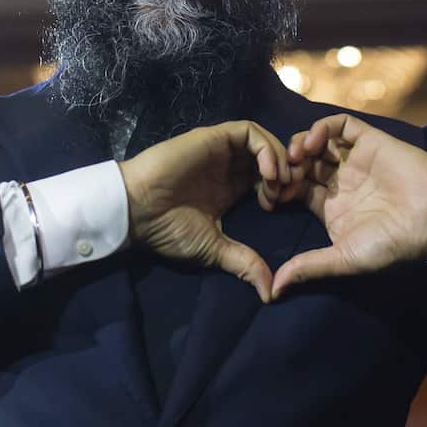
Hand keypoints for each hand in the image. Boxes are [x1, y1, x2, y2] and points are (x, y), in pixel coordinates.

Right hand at [119, 121, 289, 301]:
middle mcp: (230, 166)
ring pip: (265, 140)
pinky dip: (266, 148)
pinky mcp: (214, 137)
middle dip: (289, 170)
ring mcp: (222, 150)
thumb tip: (270, 294)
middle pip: (273, 155)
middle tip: (290, 192)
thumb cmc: (168, 229)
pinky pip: (249, 131)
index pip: (270, 177)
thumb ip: (244, 263)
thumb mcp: (214, 249)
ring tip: (279, 184)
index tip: (283, 206)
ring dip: (280, 158)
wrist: (137, 211)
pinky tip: (267, 173)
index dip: (284, 187)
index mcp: (232, 187)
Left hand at [270, 114, 426, 298]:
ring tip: (296, 156)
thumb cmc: (392, 244)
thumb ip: (309, 267)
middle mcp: (340, 181)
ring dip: (300, 143)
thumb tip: (273, 291)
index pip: (294, 188)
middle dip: (285, 164)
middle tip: (281, 173)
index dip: (279, 188)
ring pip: (316, 141)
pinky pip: (341, 125)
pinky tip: (315, 142)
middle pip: (301, 162)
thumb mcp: (344, 258)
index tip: (272, 195)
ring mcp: (354, 160)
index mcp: (330, 207)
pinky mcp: (370, 141)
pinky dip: (322, 128)